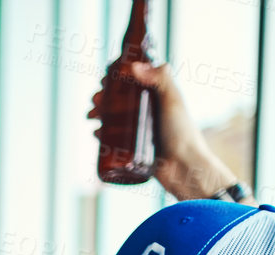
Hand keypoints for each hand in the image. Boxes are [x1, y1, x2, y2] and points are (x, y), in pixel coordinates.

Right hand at [88, 61, 239, 200]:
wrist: (183, 168)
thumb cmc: (182, 133)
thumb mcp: (172, 101)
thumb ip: (159, 79)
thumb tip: (133, 67)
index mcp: (159, 97)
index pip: (136, 81)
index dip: (119, 78)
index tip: (105, 79)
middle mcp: (150, 112)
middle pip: (122, 100)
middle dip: (104, 98)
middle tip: (95, 100)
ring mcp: (142, 130)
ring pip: (116, 118)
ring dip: (100, 114)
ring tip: (91, 117)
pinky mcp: (136, 148)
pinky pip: (115, 139)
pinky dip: (103, 134)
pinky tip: (96, 133)